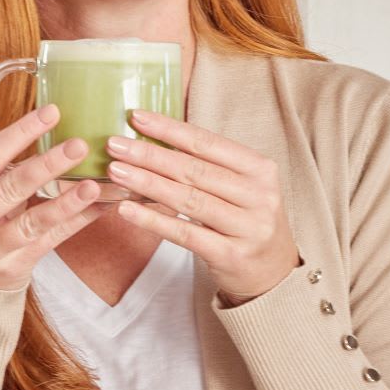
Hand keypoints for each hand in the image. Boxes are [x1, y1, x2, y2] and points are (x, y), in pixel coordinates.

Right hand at [0, 104, 103, 290]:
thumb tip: (49, 127)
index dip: (20, 133)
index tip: (51, 112)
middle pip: (11, 188)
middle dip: (47, 165)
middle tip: (78, 145)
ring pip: (33, 221)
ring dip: (66, 202)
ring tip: (93, 184)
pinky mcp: (16, 266)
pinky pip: (51, 241)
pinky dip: (76, 222)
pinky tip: (98, 206)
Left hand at [104, 109, 301, 304]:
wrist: (274, 272)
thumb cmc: (246, 220)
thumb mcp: (241, 187)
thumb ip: (208, 165)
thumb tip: (154, 138)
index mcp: (260, 169)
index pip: (207, 143)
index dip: (169, 129)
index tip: (136, 117)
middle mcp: (258, 196)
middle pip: (194, 170)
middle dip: (150, 155)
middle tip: (114, 144)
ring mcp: (248, 227)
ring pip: (188, 199)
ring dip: (147, 183)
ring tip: (116, 171)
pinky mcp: (232, 255)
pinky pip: (185, 234)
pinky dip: (153, 220)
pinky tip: (127, 210)